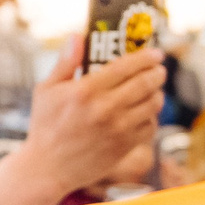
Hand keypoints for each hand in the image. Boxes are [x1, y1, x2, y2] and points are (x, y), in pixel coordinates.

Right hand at [14, 34, 166, 197]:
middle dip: (157, 72)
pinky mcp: (124, 146)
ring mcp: (117, 129)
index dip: (146, 57)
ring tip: (154, 89)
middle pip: (145, 83)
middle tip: (159, 69)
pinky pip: (150, 126)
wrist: (47, 168)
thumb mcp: (46, 90)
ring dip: (157, 93)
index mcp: (86, 90)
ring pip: (152, 104)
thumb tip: (77, 35)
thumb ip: (65, 62)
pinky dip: (152, 117)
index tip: (155, 53)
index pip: (126, 66)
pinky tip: (146, 112)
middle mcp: (105, 108)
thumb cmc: (45, 126)